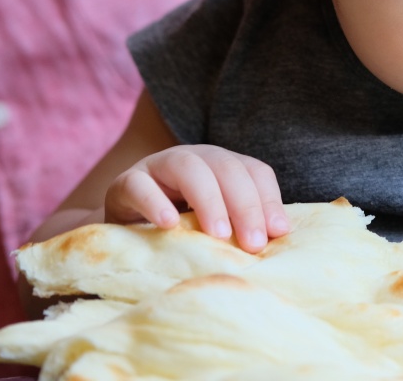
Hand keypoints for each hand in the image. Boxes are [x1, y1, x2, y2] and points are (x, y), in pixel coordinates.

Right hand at [104, 144, 288, 252]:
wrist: (123, 237)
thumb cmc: (181, 234)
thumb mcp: (216, 228)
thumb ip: (244, 227)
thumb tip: (280, 237)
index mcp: (222, 165)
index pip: (254, 171)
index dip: (269, 199)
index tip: (278, 233)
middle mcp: (194, 158)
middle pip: (227, 167)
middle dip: (245, 204)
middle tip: (253, 243)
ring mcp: (157, 167)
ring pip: (188, 167)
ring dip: (208, 200)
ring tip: (219, 234)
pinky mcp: (124, 184)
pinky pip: (139, 185)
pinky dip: (155, 202)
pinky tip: (169, 225)